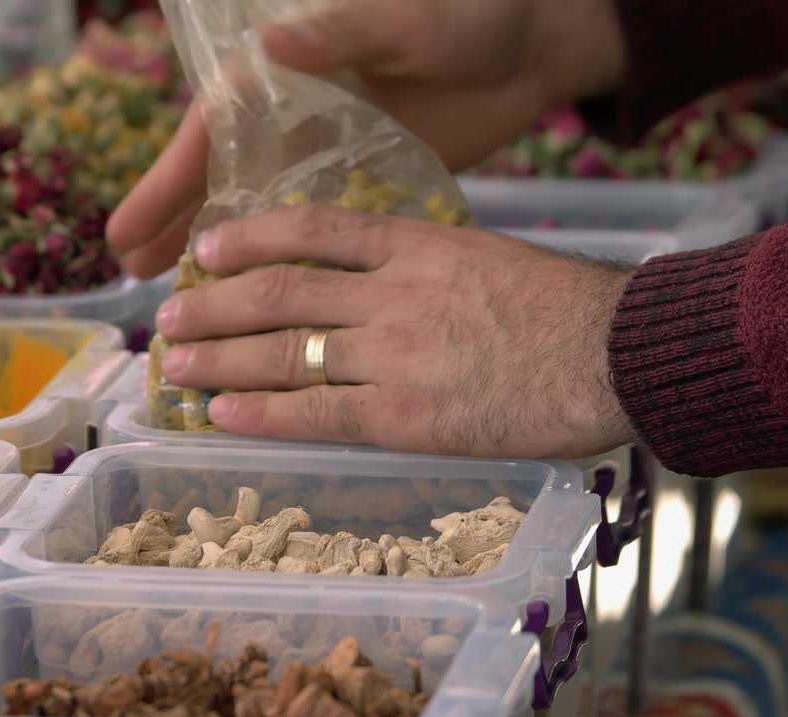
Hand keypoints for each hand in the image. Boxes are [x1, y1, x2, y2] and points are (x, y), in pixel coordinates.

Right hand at [108, 0, 627, 278]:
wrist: (530, 44)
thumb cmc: (463, 12)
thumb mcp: (402, 21)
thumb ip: (343, 34)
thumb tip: (276, 40)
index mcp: (280, 78)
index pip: (205, 137)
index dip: (162, 190)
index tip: (124, 235)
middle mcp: (288, 123)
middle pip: (215, 186)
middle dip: (175, 236)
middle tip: (140, 291)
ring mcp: (321, 159)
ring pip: (255, 217)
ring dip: (221, 262)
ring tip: (184, 311)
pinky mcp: (360, 186)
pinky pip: (308, 236)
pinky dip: (282, 268)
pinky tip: (262, 307)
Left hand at [153, 205, 635, 458]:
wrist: (617, 354)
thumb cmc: (569, 310)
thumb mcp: (490, 260)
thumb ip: (427, 268)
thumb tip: (376, 283)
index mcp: (416, 245)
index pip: (313, 231)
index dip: (250, 238)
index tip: (208, 249)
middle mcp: (391, 293)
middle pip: (279, 294)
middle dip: (214, 305)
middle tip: (169, 316)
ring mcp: (393, 353)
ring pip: (285, 353)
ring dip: (219, 358)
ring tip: (175, 364)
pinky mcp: (405, 413)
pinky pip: (316, 411)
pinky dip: (262, 411)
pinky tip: (221, 413)